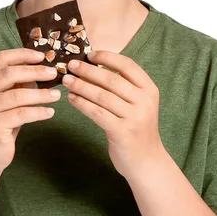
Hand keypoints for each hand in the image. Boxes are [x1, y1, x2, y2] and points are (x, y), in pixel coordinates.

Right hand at [0, 48, 61, 175]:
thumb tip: (41, 67)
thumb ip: (15, 83)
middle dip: (35, 71)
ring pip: (18, 95)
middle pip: (9, 73)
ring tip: (56, 95)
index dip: (22, 54)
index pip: (1, 59)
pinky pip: (22, 114)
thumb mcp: (3, 98)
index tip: (42, 56)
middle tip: (53, 73)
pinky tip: (50, 112)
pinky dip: (38, 112)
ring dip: (41, 94)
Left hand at [62, 50, 164, 179]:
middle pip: (111, 80)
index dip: (107, 57)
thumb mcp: (137, 103)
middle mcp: (144, 101)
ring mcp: (135, 117)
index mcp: (149, 89)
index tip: (89, 54)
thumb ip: (123, 86)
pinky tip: (72, 99)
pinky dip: (82, 104)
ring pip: (102, 96)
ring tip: (67, 81)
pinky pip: (97, 113)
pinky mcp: (122, 132)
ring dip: (81, 86)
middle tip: (70, 65)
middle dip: (88, 71)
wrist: (147, 161)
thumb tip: (92, 66)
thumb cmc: (137, 127)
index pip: (127, 65)